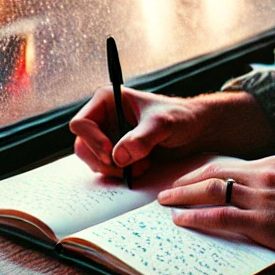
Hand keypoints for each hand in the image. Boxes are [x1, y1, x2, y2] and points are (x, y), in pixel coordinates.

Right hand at [69, 87, 205, 178]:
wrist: (193, 130)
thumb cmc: (179, 117)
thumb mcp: (163, 124)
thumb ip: (142, 139)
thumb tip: (117, 157)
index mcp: (108, 100)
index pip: (81, 123)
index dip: (93, 140)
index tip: (111, 152)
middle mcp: (104, 118)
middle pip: (83, 146)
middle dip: (104, 161)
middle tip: (127, 167)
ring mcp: (109, 136)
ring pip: (93, 160)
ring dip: (114, 170)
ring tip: (141, 166)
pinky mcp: (116, 152)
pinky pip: (106, 169)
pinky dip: (119, 174)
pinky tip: (140, 169)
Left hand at [157, 154, 274, 274]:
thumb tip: (267, 195)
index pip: (233, 164)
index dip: (208, 171)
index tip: (193, 177)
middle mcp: (266, 174)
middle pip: (216, 171)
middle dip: (189, 179)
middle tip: (169, 187)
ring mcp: (263, 197)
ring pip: (212, 190)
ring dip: (184, 196)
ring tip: (166, 202)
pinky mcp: (263, 223)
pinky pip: (220, 217)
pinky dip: (197, 217)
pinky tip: (182, 220)